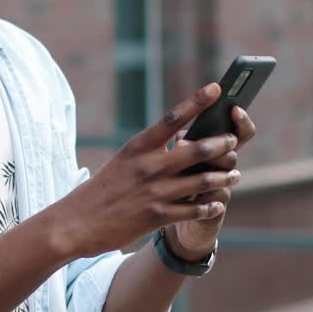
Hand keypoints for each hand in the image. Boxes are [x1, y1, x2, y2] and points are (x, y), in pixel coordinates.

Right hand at [49, 84, 242, 258]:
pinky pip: (194, 209)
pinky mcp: (158, 216)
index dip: (197, 101)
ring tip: (235, 174)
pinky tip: (218, 203)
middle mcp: (149, 165)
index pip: (173, 118)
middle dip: (222, 144)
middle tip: (233, 142)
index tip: (216, 88)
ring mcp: (155, 191)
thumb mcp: (123, 161)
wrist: (76, 223)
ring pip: (203, 179)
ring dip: (224, 176)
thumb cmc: (102, 189)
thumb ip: (150, 151)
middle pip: (197, 149)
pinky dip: (210, 205)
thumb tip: (179, 140)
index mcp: (138, 146)